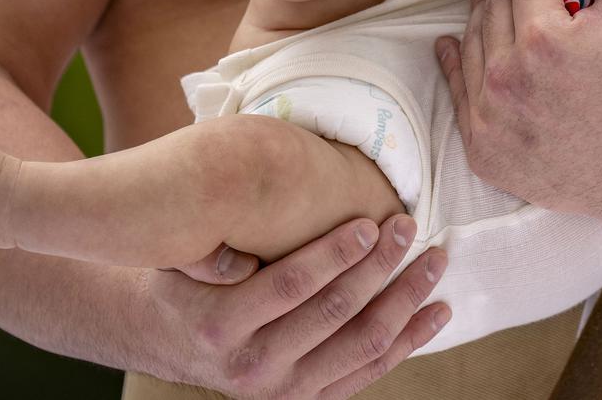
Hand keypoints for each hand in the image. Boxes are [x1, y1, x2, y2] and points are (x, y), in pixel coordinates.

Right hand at [143, 215, 449, 398]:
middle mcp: (255, 365)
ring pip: (362, 343)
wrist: (165, 343)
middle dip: (379, 265)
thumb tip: (249, 219)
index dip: (336, 253)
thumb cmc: (182, 284)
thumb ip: (215, 246)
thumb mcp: (180, 261)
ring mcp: (285, 389)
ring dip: (406, 299)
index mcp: (222, 324)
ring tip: (434, 262)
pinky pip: (369, 370)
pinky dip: (409, 341)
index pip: (292, 285)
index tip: (369, 221)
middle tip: (407, 226)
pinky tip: (436, 312)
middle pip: (336, 311)